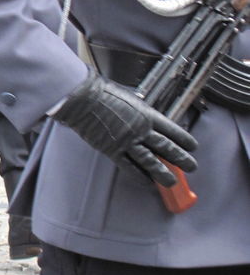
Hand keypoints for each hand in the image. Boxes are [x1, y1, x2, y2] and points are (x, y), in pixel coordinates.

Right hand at [53, 73, 196, 186]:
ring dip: (163, 173)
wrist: (83, 98)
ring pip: (150, 161)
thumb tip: (144, 118)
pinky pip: (129, 166)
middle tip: (190, 166)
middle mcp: (141, 130)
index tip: (191, 147)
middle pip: (166, 148)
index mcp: (147, 114)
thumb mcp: (129, 98)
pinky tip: (146, 181)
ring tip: (172, 181)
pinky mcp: (112, 150)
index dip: (184, 140)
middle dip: (181, 159)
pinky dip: (139, 176)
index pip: (172, 130)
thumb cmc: (102, 93)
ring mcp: (127, 141)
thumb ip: (138, 111)